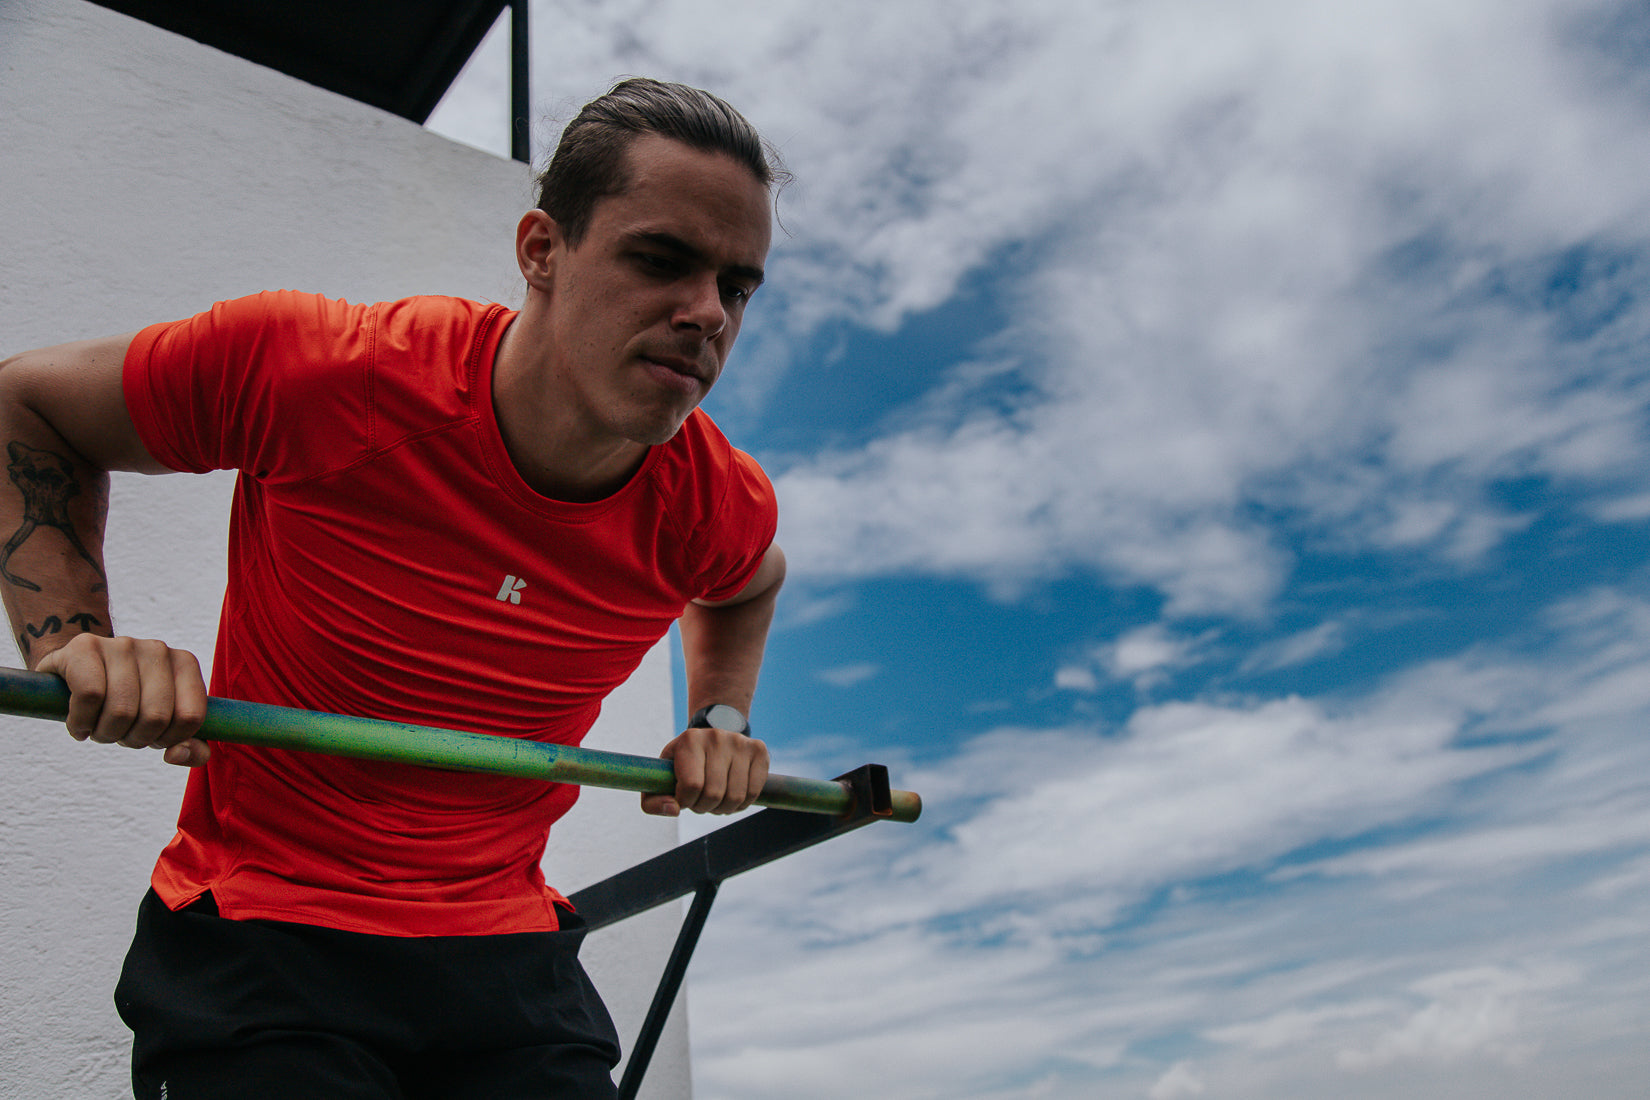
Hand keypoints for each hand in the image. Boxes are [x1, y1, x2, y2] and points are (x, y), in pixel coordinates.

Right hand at [34, 633, 209, 766]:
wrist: (72, 672)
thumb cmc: (124, 702)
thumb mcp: (160, 724)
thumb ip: (188, 746)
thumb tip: (178, 754)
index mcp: (185, 664)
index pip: (190, 717)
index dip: (168, 740)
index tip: (151, 738)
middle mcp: (158, 649)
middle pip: (156, 718)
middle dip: (134, 740)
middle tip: (119, 734)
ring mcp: (122, 644)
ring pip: (122, 710)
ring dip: (105, 734)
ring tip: (97, 728)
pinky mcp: (85, 646)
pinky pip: (90, 695)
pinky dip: (81, 722)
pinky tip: (79, 724)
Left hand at [641, 724, 768, 816]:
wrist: (712, 737)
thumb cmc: (683, 763)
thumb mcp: (662, 776)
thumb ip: (653, 800)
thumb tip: (674, 810)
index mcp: (690, 740)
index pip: (692, 786)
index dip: (687, 802)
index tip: (684, 798)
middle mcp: (716, 737)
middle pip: (714, 794)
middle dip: (704, 807)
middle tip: (700, 801)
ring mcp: (740, 742)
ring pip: (735, 797)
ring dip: (723, 808)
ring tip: (716, 799)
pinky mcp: (759, 750)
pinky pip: (753, 792)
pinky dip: (742, 803)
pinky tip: (732, 795)